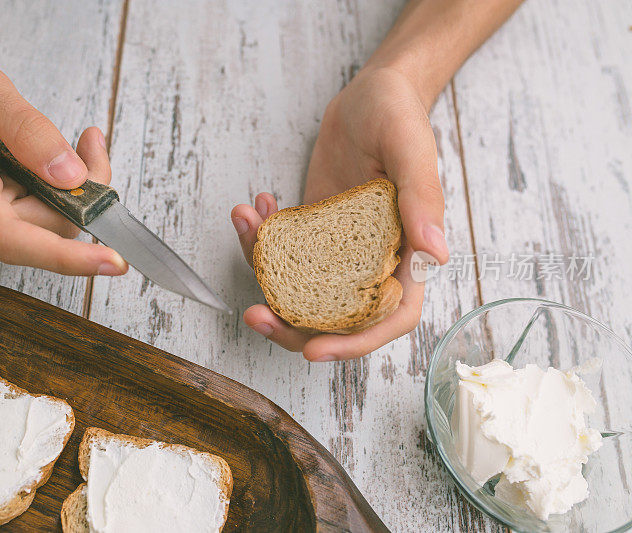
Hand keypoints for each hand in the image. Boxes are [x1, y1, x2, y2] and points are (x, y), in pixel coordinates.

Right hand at [0, 45, 127, 275]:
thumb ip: (27, 130)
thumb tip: (72, 175)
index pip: (12, 239)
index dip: (66, 258)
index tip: (111, 262)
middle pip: (44, 228)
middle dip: (85, 194)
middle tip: (92, 143)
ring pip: (47, 221)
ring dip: (76, 188)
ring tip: (80, 141)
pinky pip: (38, 211)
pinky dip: (60, 187)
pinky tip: (61, 154)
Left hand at [231, 67, 448, 361]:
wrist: (370, 95)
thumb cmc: (398, 116)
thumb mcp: (411, 149)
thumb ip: (422, 199)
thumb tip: (435, 255)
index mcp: (406, 253)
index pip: (389, 318)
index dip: (356, 344)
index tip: (314, 350)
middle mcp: (372, 261)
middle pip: (334, 318)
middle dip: (290, 325)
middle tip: (253, 314)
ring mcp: (338, 250)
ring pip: (298, 288)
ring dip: (263, 270)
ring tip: (245, 220)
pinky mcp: (312, 232)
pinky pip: (282, 252)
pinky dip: (261, 237)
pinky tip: (258, 204)